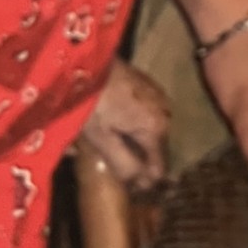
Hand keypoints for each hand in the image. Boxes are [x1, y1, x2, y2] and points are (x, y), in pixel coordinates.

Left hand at [79, 59, 169, 191]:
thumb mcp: (102, 139)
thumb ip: (124, 164)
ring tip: (101, 141)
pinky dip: (126, 121)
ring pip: (145, 128)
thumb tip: (140, 184)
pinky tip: (105, 121)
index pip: (158, 166)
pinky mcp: (144, 82)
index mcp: (157, 127)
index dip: (143, 182)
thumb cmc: (90, 101)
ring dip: (127, 138)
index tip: (126, 189)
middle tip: (106, 162)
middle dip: (132, 157)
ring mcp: (156, 94)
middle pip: (151, 147)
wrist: (82, 58)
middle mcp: (165, 110)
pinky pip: (140, 111)